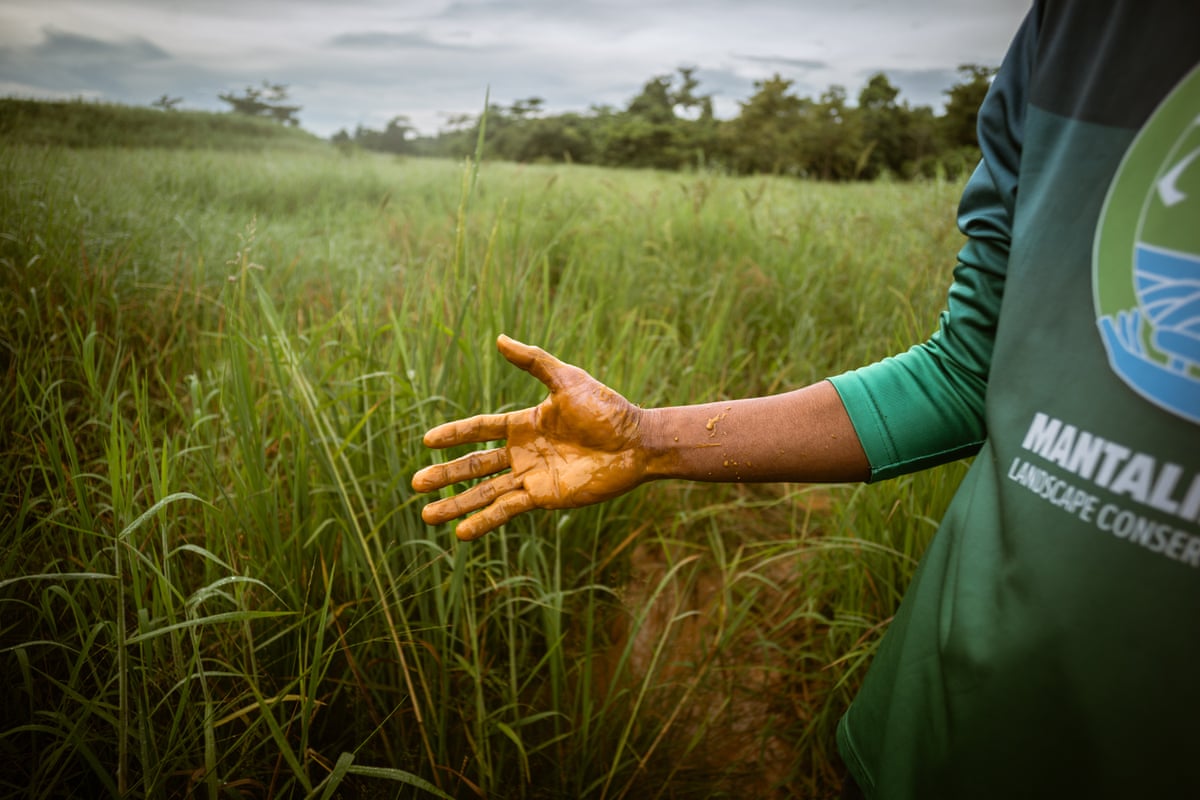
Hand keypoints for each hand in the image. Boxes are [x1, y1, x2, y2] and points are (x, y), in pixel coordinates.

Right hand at [411, 335, 645, 540]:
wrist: (637, 443)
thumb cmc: (607, 409)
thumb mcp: (567, 380)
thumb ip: (533, 361)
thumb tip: (499, 339)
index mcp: (524, 423)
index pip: (480, 429)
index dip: (455, 434)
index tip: (427, 440)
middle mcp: (523, 452)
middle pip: (475, 465)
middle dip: (445, 475)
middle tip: (416, 483)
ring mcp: (532, 476)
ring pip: (484, 492)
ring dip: (457, 504)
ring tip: (426, 516)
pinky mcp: (544, 497)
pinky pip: (507, 509)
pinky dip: (484, 521)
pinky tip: (461, 533)